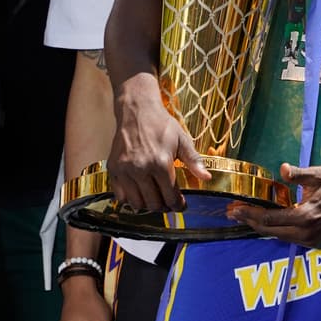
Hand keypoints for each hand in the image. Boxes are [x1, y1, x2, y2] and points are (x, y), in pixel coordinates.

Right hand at [108, 77, 209, 210]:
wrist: (137, 112)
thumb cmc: (162, 126)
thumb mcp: (183, 140)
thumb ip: (194, 161)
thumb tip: (207, 178)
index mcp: (161, 163)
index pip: (170, 195)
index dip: (178, 205)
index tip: (181, 206)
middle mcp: (141, 169)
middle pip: (154, 203)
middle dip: (164, 207)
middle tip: (169, 203)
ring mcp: (125, 171)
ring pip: (137, 203)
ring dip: (148, 205)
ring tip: (156, 199)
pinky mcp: (113, 170)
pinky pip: (120, 196)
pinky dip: (130, 200)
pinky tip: (140, 194)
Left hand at [229, 162, 320, 245]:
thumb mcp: (319, 174)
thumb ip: (299, 174)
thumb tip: (283, 169)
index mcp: (307, 216)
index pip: (271, 219)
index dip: (250, 214)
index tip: (235, 209)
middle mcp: (307, 232)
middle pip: (269, 231)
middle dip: (250, 221)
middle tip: (233, 212)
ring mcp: (310, 238)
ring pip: (277, 236)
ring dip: (260, 226)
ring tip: (245, 215)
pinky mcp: (312, 240)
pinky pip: (286, 236)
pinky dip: (273, 229)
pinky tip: (264, 220)